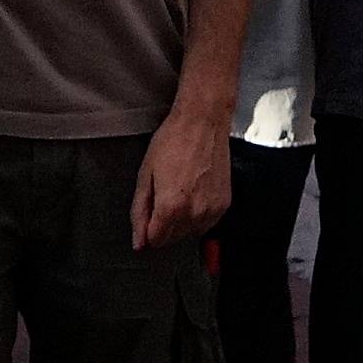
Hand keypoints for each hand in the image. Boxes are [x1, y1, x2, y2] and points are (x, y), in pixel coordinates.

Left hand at [132, 106, 235, 249]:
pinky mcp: (224, 204)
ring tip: (181, 189)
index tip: (150, 213)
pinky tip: (194, 191)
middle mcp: (194, 213)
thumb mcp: (145, 175)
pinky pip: (207, 223)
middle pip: (172, 239)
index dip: (148, 228)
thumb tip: (138, 240)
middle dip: (164, 224)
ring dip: (183, 220)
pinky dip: (199, 214)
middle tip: (165, 193)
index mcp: (170, 207)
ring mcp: (212, 210)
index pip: (155, 240)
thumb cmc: (174, 141)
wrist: (203, 122)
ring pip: (190, 232)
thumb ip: (139, 212)